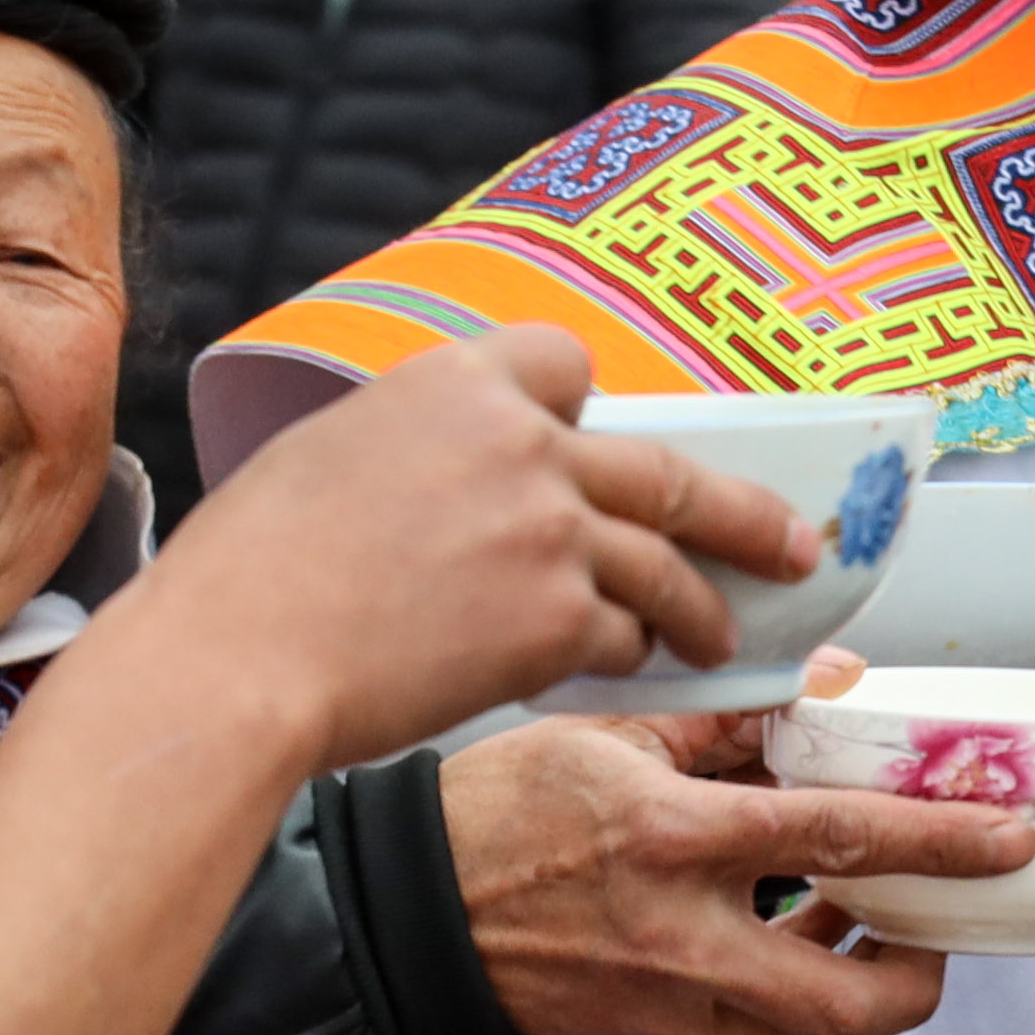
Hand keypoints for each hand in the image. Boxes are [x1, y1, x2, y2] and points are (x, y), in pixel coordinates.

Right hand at [132, 329, 814, 766]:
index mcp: (457, 382)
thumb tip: (445, 479)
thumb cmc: (250, 571)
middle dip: (742, 512)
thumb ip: (419, 447)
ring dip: (701, 603)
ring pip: (665, 560)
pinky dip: (633, 654)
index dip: (581, 412)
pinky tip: (632, 670)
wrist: (240, 657)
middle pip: (666, 468)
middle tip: (794, 538)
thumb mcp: (331, 452)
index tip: (588, 443)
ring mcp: (551, 528)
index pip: (567, 365)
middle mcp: (522, 442)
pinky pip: (625, 632)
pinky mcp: (559, 617)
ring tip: (721, 634)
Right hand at [441, 669, 1034, 1034]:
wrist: (403, 918)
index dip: (940, 845)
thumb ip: (731, 720)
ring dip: (854, 991)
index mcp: (675, 841)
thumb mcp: (610, 733)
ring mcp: (668, 1005)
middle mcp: (682, 940)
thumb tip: (830, 692)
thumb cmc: (494, 814)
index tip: (1007, 842)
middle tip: (931, 925)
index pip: (840, 842)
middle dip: (918, 977)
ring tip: (854, 924)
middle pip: (848, 1006)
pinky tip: (769, 934)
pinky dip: (778, 989)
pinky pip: (745, 1030)